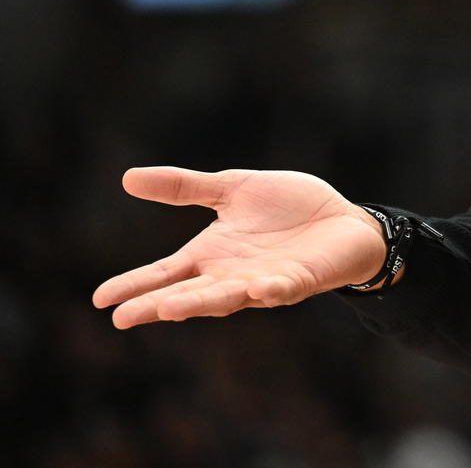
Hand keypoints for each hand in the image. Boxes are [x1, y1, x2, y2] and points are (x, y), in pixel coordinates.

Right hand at [92, 167, 387, 327]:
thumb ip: (186, 188)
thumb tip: (127, 178)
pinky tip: (258, 290)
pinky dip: (270, 291)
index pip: (167, 273)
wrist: (345, 220)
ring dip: (203, 303)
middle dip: (159, 304)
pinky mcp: (300, 280)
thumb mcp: (233, 190)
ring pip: (230, 297)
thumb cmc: (289, 208)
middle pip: (189, 294)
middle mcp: (233, 275)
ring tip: (171, 308)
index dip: (136, 285)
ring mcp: (265, 281)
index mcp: (213, 255)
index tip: (100, 299)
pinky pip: (283, 289)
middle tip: (124, 317)